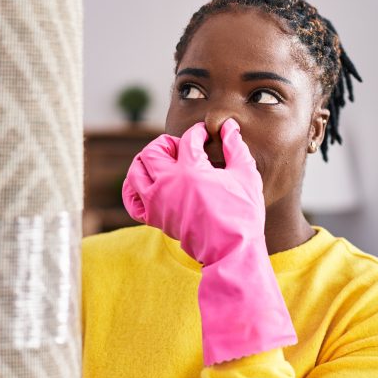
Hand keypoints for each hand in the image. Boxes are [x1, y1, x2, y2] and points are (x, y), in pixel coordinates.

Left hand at [122, 119, 263, 265]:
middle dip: (166, 143)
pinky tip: (148, 185)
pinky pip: (131, 201)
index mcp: (191, 170)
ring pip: (136, 172)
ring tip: (163, 163)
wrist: (232, 251)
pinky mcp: (155, 219)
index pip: (187, 139)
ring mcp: (158, 203)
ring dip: (146, 162)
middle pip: (152, 151)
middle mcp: (168, 184)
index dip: (198, 133)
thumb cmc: (242, 213)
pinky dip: (133, 190)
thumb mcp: (246, 175)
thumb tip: (228, 126)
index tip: (205, 135)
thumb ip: (235, 147)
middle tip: (182, 148)